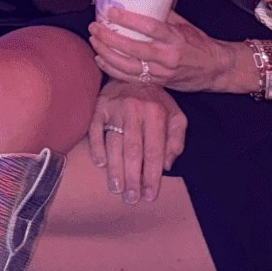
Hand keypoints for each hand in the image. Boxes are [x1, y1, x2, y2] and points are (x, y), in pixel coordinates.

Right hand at [86, 80, 187, 204]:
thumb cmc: (156, 100)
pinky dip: (97, 149)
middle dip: (133, 178)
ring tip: (117, 189)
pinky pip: (95, 131)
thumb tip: (167, 166)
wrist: (132, 71)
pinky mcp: (98, 107)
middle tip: (131, 198)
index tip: (150, 195)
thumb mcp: (176, 115)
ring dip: (115, 170)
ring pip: (114, 144)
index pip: (154, 152)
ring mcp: (114, 108)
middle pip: (133, 151)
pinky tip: (101, 165)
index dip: (152, 176)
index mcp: (156, 113)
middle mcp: (135, 110)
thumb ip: (176, 140)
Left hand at [89, 4, 238, 94]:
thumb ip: (163, 15)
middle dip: (109, 38)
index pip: (149, 27)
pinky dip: (113, 70)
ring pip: (128, 66)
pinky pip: (131, 78)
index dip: (128, 20)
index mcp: (175, 38)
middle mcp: (168, 56)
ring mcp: (162, 72)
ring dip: (107, 54)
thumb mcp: (184, 25)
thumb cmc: (199, 44)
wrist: (216, 70)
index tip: (111, 12)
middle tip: (95, 27)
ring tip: (94, 42)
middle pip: (133, 49)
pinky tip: (101, 60)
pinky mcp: (158, 83)